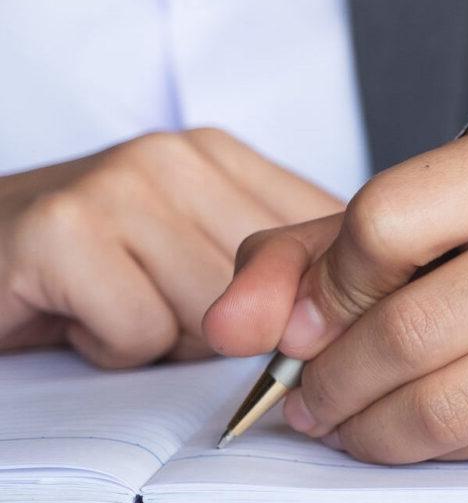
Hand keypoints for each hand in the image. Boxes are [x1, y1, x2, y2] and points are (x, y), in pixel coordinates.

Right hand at [0, 129, 340, 366]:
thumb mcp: (191, 257)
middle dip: (219, 330)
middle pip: (273, 290)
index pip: (325, 238)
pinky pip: (142, 332)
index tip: (262, 319)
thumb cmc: (84, 276)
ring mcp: (118, 184)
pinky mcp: (63, 231)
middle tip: (147, 304)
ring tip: (107, 304)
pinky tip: (72, 314)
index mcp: (218, 155)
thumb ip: (277, 270)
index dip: (303, 303)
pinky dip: (108, 347)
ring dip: (159, 341)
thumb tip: (369, 311)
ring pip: (212, 317)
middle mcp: (174, 155)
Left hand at [204, 115, 467, 462]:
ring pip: (447, 402)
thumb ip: (312, 251)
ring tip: (348, 422)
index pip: (386, 219)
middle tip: (306, 396)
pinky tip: (424, 431)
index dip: (325, 283)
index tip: (311, 315)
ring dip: (369, 428)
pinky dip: (434, 450)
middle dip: (330, 380)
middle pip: (409, 327)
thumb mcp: (438, 211)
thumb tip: (231, 326)